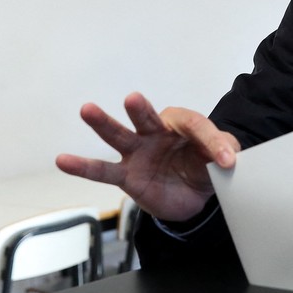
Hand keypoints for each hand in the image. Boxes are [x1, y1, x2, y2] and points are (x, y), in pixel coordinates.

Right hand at [55, 91, 240, 220]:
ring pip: (119, 136)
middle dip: (141, 109)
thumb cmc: (205, 164)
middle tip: (133, 99)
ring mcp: (139, 152)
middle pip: (148, 119)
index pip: (195, 125)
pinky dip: (83, 167)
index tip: (226, 160)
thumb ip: (226, 150)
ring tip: (87, 109)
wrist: (194, 193)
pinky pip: (103, 171)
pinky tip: (63, 160)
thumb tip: (228, 158)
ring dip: (104, 124)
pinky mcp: (127, 175)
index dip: (212, 142)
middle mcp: (157, 133)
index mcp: (184, 124)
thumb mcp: (223, 156)